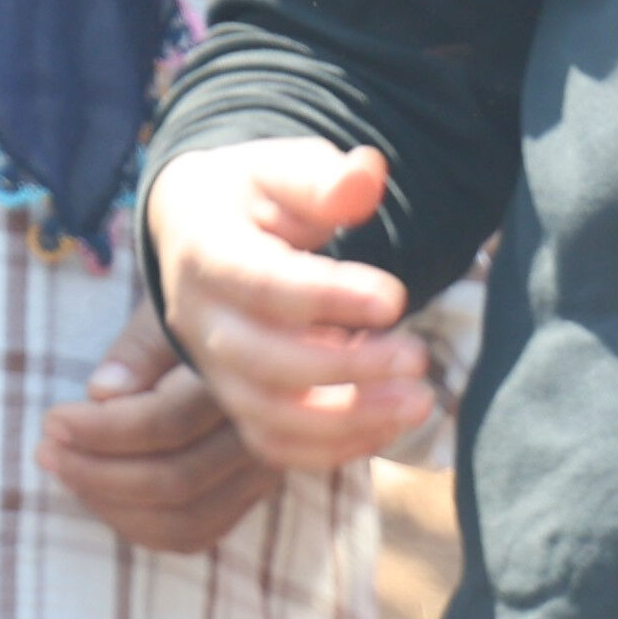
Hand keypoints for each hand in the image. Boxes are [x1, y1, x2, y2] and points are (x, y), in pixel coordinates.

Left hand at [37, 305, 285, 553]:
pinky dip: (144, 526)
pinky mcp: (253, 494)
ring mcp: (264, 472)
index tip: (52, 419)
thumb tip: (100, 393)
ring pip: (186, 520)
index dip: (101, 429)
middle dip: (97, 473)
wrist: (263, 318)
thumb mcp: (172, 301)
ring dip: (114, 506)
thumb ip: (140, 347)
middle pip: (176, 481)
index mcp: (244, 379)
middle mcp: (263, 434)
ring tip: (67, 473)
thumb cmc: (207, 302)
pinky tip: (103, 497)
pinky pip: (198, 533)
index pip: (166, 424)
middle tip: (46, 452)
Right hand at [138, 139, 441, 474]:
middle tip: (419, 358)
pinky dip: (334, 449)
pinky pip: (276, 446)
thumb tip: (366, 175)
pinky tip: (391, 425)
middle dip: (347, 370)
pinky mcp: (237, 404)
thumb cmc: (254, 198)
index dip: (329, 297)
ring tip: (419, 402)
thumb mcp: (282, 170)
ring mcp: (213, 370)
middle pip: (264, 362)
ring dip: (349, 420)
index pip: (263, 285)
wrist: (200, 232)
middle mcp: (198, 321)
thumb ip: (322, 178)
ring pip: (270, 417)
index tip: (396, 298)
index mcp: (204, 252)